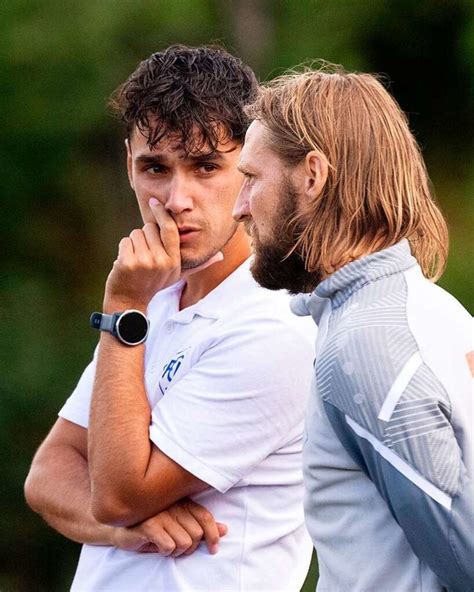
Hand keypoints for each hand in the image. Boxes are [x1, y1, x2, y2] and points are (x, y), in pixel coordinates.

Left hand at [103, 199, 221, 311]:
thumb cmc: (155, 284)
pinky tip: (127, 263)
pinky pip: (125, 242)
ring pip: (136, 234)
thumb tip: (220, 256)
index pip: (170, 229)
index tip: (154, 202)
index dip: (162, 213)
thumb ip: (198, 264)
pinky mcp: (128, 263)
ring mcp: (144, 262)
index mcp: (174, 261)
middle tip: (144, 254)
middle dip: (145, 236)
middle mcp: (161, 261)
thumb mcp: (178, 274)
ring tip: (136, 260)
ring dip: (134, 244)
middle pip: (149, 228)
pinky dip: (124, 250)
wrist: (130, 300)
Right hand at [112, 498, 226, 556]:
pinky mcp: (149, 525)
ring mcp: (161, 514)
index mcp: (182, 502)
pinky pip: (169, 546)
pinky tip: (156, 545)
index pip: (206, 517)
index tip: (213, 549)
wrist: (121, 527)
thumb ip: (200, 526)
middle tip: (176, 546)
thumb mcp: (179, 525)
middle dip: (189, 548)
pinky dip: (164, 551)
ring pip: (185, 543)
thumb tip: (224, 530)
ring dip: (176, 551)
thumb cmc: (153, 526)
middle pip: (197, 535)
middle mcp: (173, 505)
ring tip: (165, 545)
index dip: (213, 535)